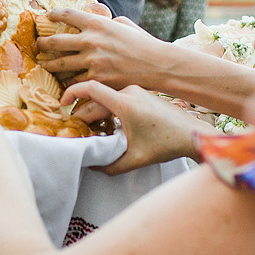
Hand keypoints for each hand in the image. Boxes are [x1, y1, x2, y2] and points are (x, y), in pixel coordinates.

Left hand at [36, 9, 170, 87]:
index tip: (46, 16)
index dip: (53, 14)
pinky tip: (61, 80)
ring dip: (48, 64)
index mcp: (97, 23)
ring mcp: (92, 62)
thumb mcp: (124, 24)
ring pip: (60, 64)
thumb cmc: (143, 43)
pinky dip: (65, 81)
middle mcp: (91, 41)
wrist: (157, 65)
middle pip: (55, 42)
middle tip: (37, 45)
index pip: (67, 15)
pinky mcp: (96, 80)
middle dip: (42, 43)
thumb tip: (96, 20)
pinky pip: (73, 81)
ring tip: (42, 63)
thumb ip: (106, 22)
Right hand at [62, 80, 215, 174]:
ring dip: (97, 112)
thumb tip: (91, 166)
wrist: (193, 133)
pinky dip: (109, 110)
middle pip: (96, 98)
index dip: (72, 93)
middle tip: (75, 129)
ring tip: (91, 130)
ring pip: (107, 98)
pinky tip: (108, 126)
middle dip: (83, 113)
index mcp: (125, 103)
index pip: (90, 88)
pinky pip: (118, 98)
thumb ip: (110, 165)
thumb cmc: (166, 144)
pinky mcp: (143, 94)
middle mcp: (130, 91)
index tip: (61, 105)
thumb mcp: (135, 159)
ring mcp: (137, 91)